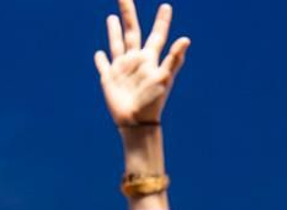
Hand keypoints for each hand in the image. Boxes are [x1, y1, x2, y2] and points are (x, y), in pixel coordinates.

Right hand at [94, 0, 189, 128]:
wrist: (136, 122)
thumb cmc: (152, 101)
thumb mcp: (164, 78)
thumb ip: (174, 58)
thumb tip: (186, 39)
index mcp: (149, 59)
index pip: (157, 35)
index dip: (162, 21)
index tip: (167, 6)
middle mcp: (136, 61)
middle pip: (131, 32)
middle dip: (128, 13)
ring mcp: (122, 69)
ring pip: (117, 44)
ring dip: (114, 31)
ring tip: (112, 17)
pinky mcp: (109, 78)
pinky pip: (103, 66)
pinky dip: (101, 59)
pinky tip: (99, 53)